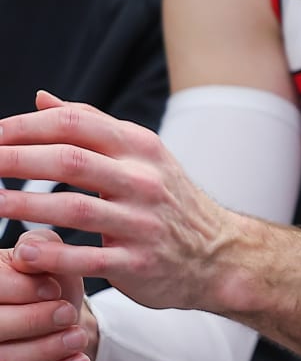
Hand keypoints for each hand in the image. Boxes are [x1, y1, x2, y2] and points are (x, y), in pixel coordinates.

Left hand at [0, 93, 234, 310]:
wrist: (220, 253)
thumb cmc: (169, 201)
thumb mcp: (142, 156)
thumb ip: (92, 127)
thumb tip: (42, 99)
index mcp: (141, 148)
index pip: (76, 124)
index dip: (26, 127)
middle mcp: (144, 179)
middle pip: (70, 161)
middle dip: (15, 160)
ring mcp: (143, 221)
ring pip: (73, 208)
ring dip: (22, 206)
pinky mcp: (138, 262)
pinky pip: (87, 257)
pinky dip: (51, 255)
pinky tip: (23, 251)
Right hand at [0, 228, 92, 360]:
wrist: (59, 323)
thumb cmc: (48, 285)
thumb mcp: (49, 258)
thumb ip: (42, 246)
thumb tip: (29, 251)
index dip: (20, 289)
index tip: (53, 290)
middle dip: (34, 321)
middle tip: (68, 315)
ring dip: (46, 350)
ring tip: (78, 338)